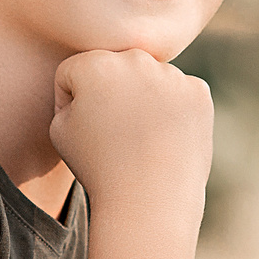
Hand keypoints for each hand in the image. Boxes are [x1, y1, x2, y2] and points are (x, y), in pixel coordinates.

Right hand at [49, 49, 212, 212]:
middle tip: (113, 134)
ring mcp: (172, 74)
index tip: (82, 131)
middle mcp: (136, 59)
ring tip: (139, 140)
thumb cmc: (97, 167)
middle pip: (114, 68)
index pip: (74, 72)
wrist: (148, 199)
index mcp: (95, 64)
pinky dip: (172, 111)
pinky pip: (178, 92)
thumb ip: (69, 93)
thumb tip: (95, 79)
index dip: (69, 103)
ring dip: (143, 100)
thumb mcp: (59, 130)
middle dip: (109, 94)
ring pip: (148, 79)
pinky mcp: (198, 92)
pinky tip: (163, 139)